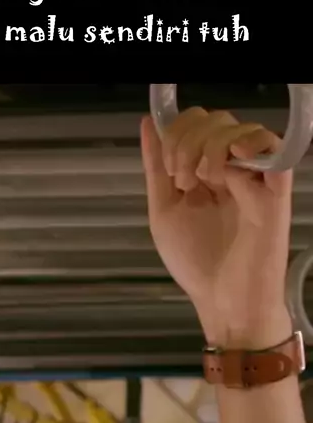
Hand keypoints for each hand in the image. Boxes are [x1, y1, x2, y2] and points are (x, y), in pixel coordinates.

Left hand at [140, 107, 293, 347]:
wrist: (223, 301)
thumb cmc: (197, 263)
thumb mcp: (163, 210)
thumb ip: (155, 167)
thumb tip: (147, 123)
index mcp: (206, 172)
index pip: (196, 124)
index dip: (176, 133)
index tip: (170, 170)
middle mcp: (232, 171)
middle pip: (216, 121)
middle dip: (188, 143)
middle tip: (184, 182)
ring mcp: (254, 179)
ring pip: (238, 129)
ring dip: (210, 149)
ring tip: (205, 184)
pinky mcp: (274, 191)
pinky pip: (273, 148)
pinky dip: (251, 143)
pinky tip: (233, 162)